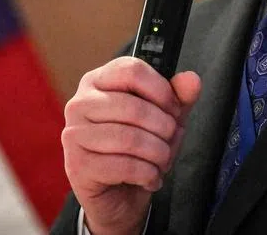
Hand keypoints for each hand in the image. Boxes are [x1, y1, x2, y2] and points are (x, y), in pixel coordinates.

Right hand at [61, 56, 201, 234]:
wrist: (118, 195)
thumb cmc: (139, 149)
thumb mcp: (163, 118)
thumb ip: (178, 96)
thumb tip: (192, 79)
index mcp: (98, 81)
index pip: (131, 70)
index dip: (161, 90)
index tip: (174, 109)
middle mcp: (80, 103)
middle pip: (134, 107)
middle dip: (164, 129)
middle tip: (170, 141)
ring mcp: (74, 134)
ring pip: (129, 139)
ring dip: (158, 154)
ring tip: (162, 161)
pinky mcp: (77, 165)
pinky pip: (124, 166)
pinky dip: (147, 175)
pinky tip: (150, 178)